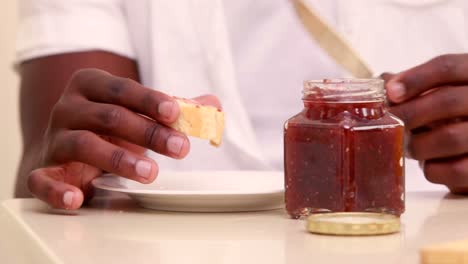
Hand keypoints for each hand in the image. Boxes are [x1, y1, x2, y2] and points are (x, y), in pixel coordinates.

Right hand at [28, 68, 219, 208]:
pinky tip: (77, 198)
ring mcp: (54, 139)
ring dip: (118, 159)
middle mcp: (68, 108)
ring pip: (83, 144)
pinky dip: (57, 190)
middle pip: (109, 116)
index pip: (123, 89)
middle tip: (180, 148)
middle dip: (148, 132)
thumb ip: (174, 109)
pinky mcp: (43, 169)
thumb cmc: (111, 128)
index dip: (149, 100)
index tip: (176, 113)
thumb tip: (213, 104)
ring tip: (151, 172)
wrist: (68, 150)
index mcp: (91, 86)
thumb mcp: (139, 113)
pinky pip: (42, 180)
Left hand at [382, 54, 467, 192]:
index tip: (390, 92)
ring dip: (417, 144)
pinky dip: (432, 169)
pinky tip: (429, 163)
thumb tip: (384, 81)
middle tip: (388, 123)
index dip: (415, 78)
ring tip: (407, 146)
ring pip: (449, 137)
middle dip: (409, 113)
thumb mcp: (439, 94)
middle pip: (447, 100)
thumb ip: (417, 86)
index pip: (447, 67)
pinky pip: (454, 170)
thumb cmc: (453, 117)